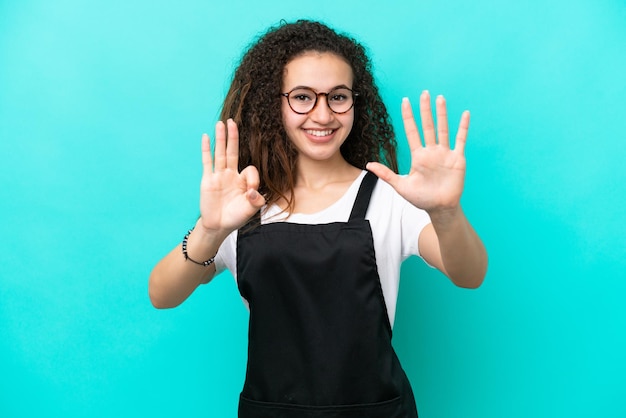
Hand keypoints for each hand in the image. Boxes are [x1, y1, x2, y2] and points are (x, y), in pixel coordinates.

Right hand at [198, 119, 264, 235]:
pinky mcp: (208, 180)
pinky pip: (207, 162)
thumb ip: (256, 200)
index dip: (253, 178)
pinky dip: (206, 149)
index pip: (250, 169)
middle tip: (234, 121)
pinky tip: (206, 136)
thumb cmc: (235, 217)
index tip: (251, 192)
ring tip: (222, 123)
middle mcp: (231, 175)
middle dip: (234, 137)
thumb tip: (252, 191)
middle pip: (233, 151)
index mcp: (243, 181)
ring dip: (221, 138)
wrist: (218, 226)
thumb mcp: (251, 210)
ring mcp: (218, 176)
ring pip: (220, 153)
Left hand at [367, 91, 468, 215]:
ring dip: (442, 114)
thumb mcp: (401, 186)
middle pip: (427, 126)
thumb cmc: (421, 199)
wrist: (440, 208)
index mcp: (418, 156)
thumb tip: (368, 165)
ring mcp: (445, 153)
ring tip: (440, 98)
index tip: (405, 101)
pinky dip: (463, 127)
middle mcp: (431, 151)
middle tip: (424, 93)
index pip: (412, 131)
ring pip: (443, 129)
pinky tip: (465, 114)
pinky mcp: (457, 158)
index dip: (408, 116)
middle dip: (425, 110)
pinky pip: (461, 140)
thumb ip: (386, 174)